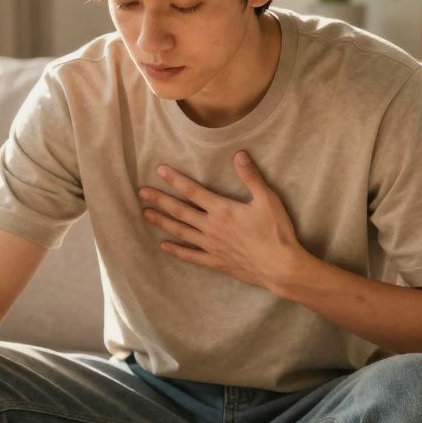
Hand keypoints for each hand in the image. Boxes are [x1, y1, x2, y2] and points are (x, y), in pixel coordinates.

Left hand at [139, 150, 302, 290]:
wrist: (280, 267)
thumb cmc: (276, 232)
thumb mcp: (267, 200)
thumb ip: (251, 177)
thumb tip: (239, 154)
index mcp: (222, 210)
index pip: (193, 191)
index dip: (175, 180)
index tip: (159, 171)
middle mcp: (211, 227)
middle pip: (180, 211)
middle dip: (159, 200)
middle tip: (141, 193)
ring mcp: (211, 246)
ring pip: (180, 231)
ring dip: (162, 222)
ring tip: (145, 214)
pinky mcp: (215, 262)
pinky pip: (191, 256)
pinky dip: (176, 251)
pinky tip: (164, 246)